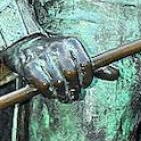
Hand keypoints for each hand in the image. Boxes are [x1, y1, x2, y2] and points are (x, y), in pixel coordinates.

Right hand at [0, 35, 118, 103]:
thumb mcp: (76, 56)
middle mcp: (58, 47)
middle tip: (75, 95)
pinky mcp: (30, 66)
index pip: (86, 63)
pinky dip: (48, 93)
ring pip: (58, 82)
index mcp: (71, 43)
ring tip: (64, 97)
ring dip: (62, 94)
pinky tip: (51, 94)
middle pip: (72, 74)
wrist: (25, 45)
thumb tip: (116, 75)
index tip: (85, 85)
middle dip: (75, 88)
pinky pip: (43, 85)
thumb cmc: (56, 54)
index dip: (88, 78)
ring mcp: (43, 56)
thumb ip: (95, 67)